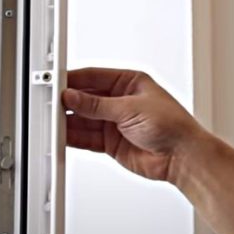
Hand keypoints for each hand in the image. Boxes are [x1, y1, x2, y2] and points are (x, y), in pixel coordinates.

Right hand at [62, 68, 205, 181]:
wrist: (183, 156)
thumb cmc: (172, 125)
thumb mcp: (131, 108)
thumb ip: (98, 105)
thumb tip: (74, 97)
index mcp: (128, 82)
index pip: (93, 77)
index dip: (73, 80)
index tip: (57, 84)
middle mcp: (120, 101)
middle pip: (86, 98)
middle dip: (68, 102)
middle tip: (51, 104)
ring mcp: (114, 122)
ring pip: (84, 119)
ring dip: (68, 121)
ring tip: (53, 122)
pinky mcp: (111, 142)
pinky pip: (87, 137)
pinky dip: (74, 137)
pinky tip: (63, 135)